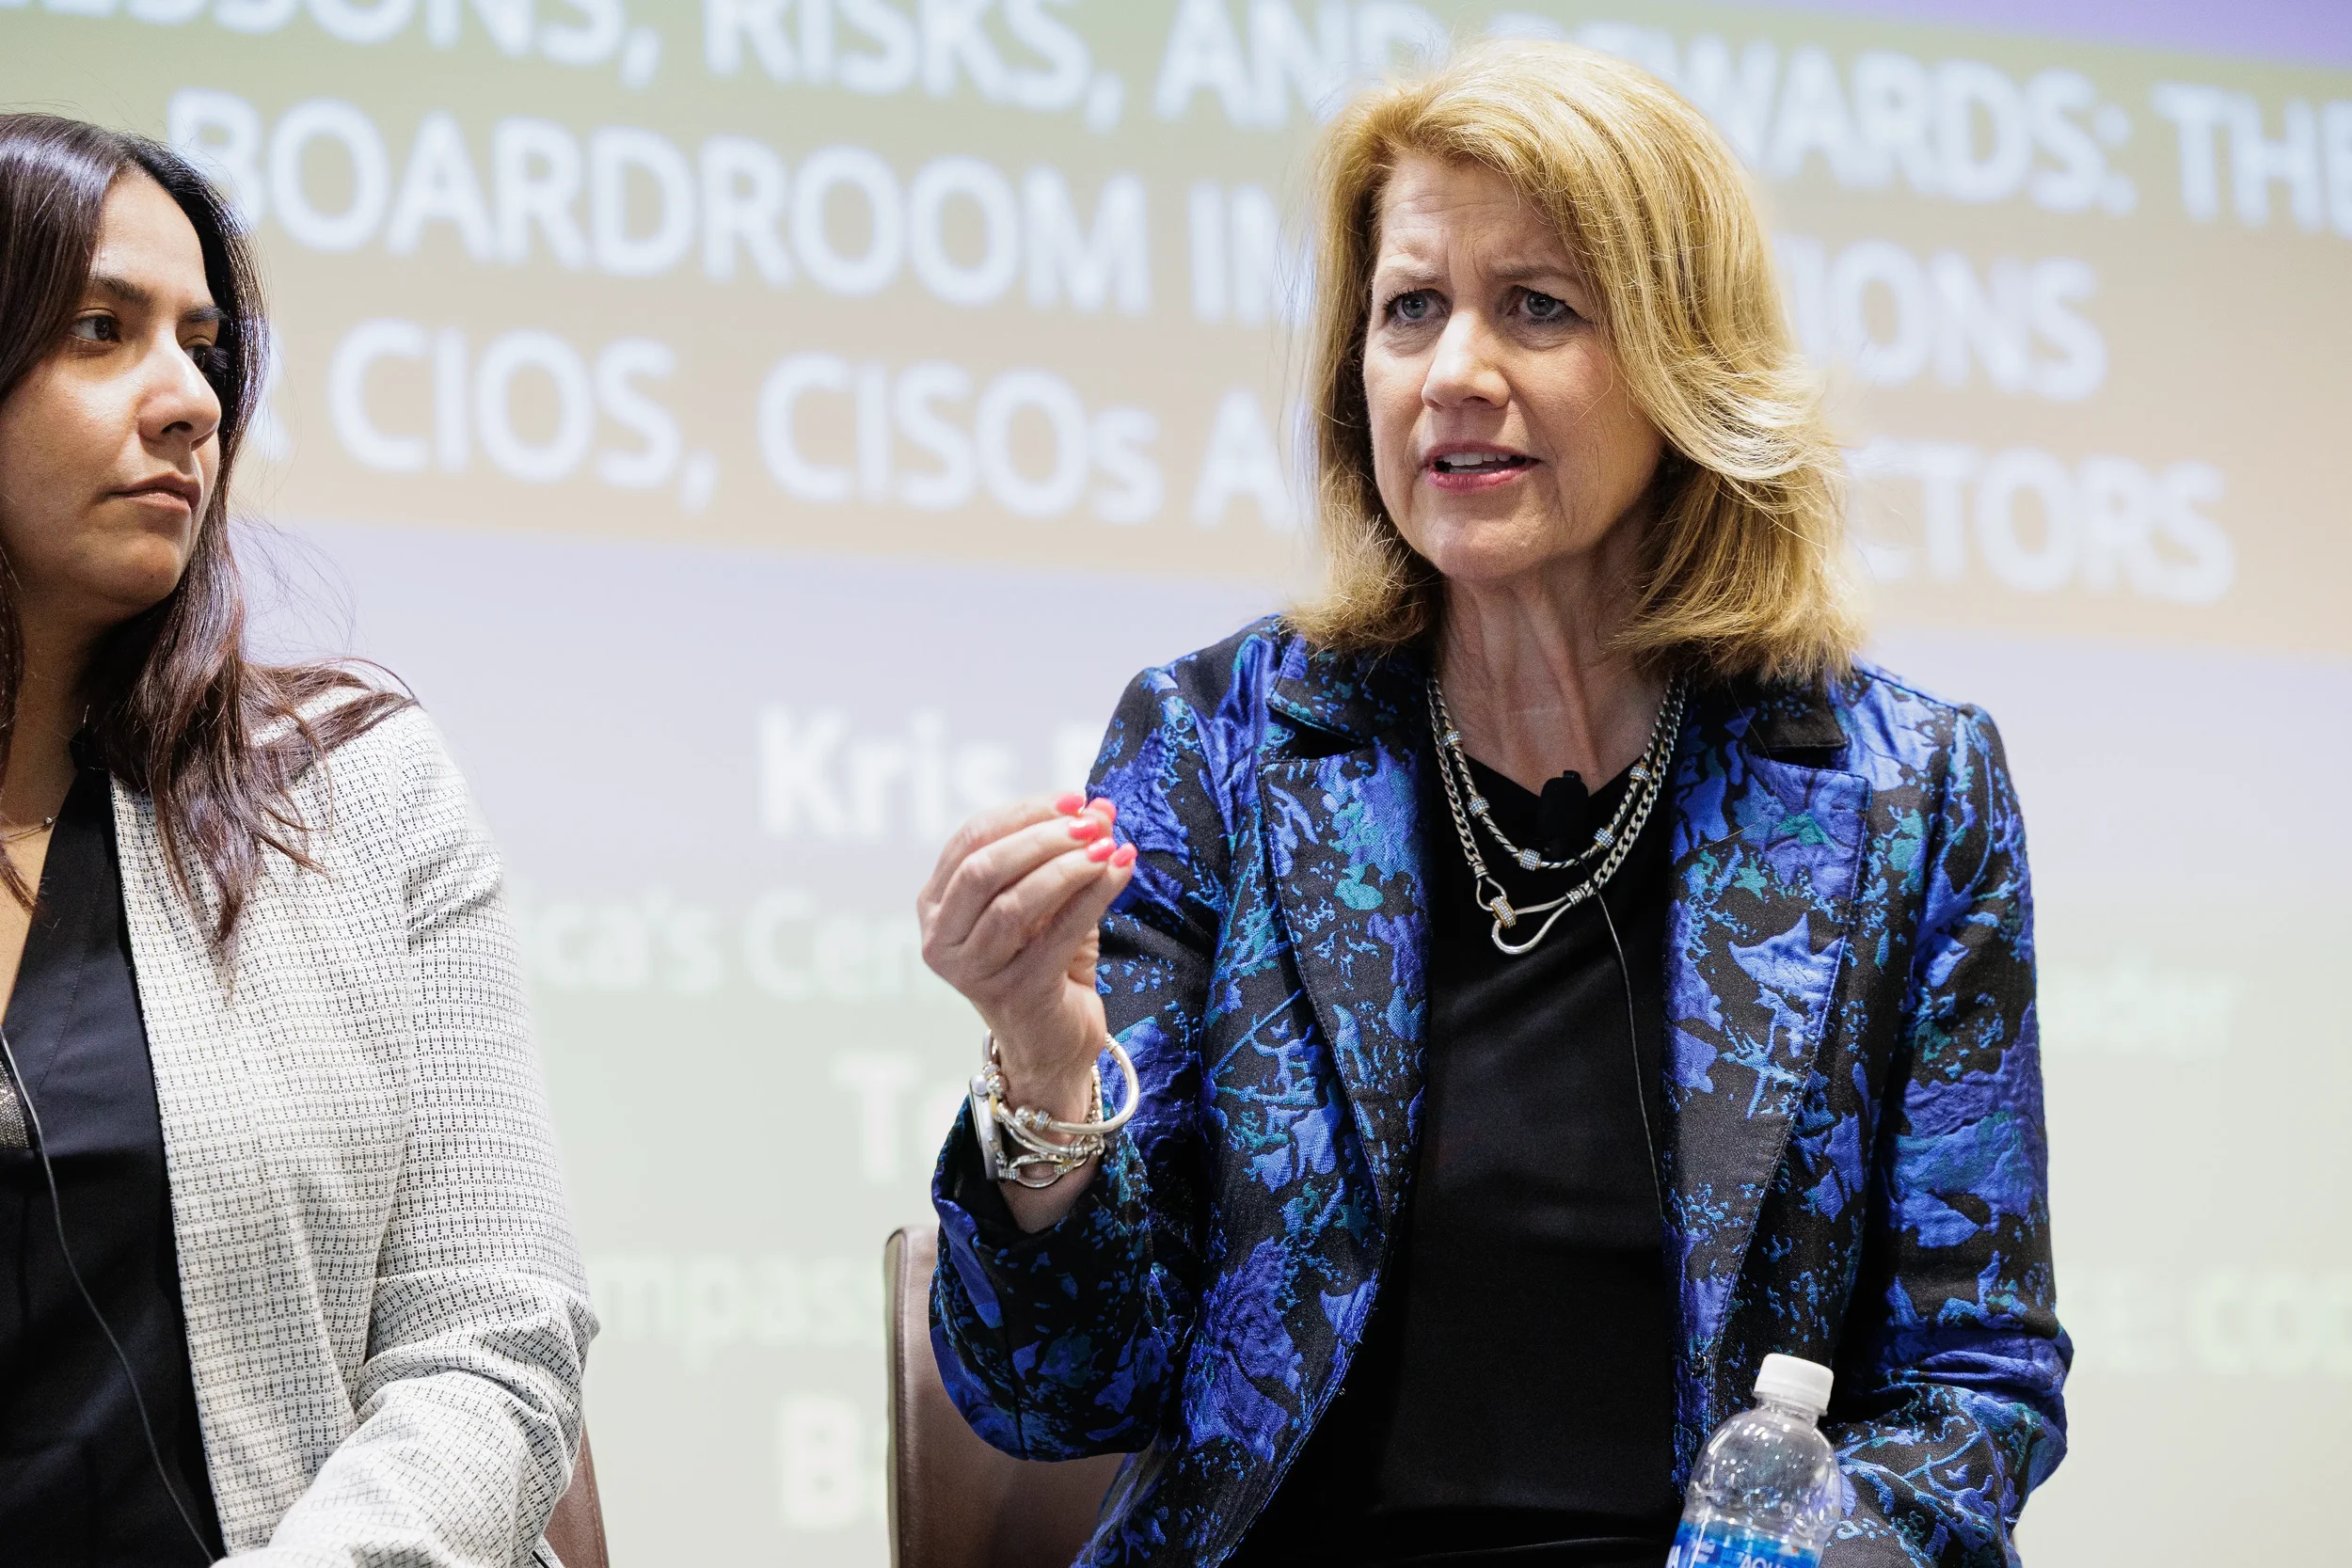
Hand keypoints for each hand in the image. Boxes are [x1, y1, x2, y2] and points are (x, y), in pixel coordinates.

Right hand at [919, 792, 1135, 1138]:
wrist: (1055, 1043)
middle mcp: (940, 940)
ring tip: (1108, 844)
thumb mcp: (1048, 900)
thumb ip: (1065, 855)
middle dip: (1042, 836)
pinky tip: (1121, 870)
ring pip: (1015, 902)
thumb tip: (1099, 807)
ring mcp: (972, 971)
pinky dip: (1093, 895)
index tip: (1073, 798)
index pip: (970, 840)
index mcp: (935, 905)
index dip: (1023, 813)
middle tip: (1092, 820)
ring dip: (1067, 865)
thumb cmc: (1047, 961)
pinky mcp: (1014, 994)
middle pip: (984, 868)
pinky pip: (1056, 933)